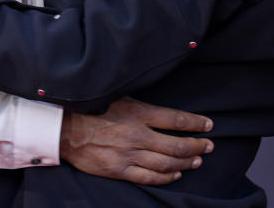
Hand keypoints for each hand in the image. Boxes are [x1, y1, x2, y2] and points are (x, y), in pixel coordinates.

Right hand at [59, 97, 213, 184]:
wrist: (65, 129)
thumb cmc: (92, 109)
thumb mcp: (119, 96)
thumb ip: (141, 103)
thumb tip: (162, 102)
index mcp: (138, 113)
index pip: (175, 119)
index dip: (195, 123)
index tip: (208, 125)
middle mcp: (137, 135)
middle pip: (176, 145)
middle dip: (197, 146)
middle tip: (208, 146)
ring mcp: (128, 155)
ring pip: (166, 163)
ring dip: (186, 162)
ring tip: (197, 160)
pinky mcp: (119, 170)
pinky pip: (149, 177)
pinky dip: (166, 177)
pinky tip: (176, 174)